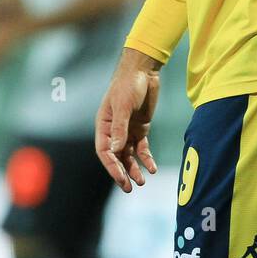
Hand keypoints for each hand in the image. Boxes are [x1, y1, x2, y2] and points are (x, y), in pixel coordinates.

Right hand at [95, 48, 160, 192]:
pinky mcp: (140, 127)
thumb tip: (116, 150)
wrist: (144, 70)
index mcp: (104, 125)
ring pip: (129, 155)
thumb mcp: (123, 106)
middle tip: (130, 188)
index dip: (112, 167)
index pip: (105, 151)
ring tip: (142, 181)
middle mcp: (114, 130)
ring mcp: (127, 129)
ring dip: (134, 168)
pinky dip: (146, 158)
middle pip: (116, 156)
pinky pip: (142, 148)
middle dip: (122, 173)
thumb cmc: (128, 84)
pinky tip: (152, 168)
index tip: (122, 179)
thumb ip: (120, 128)